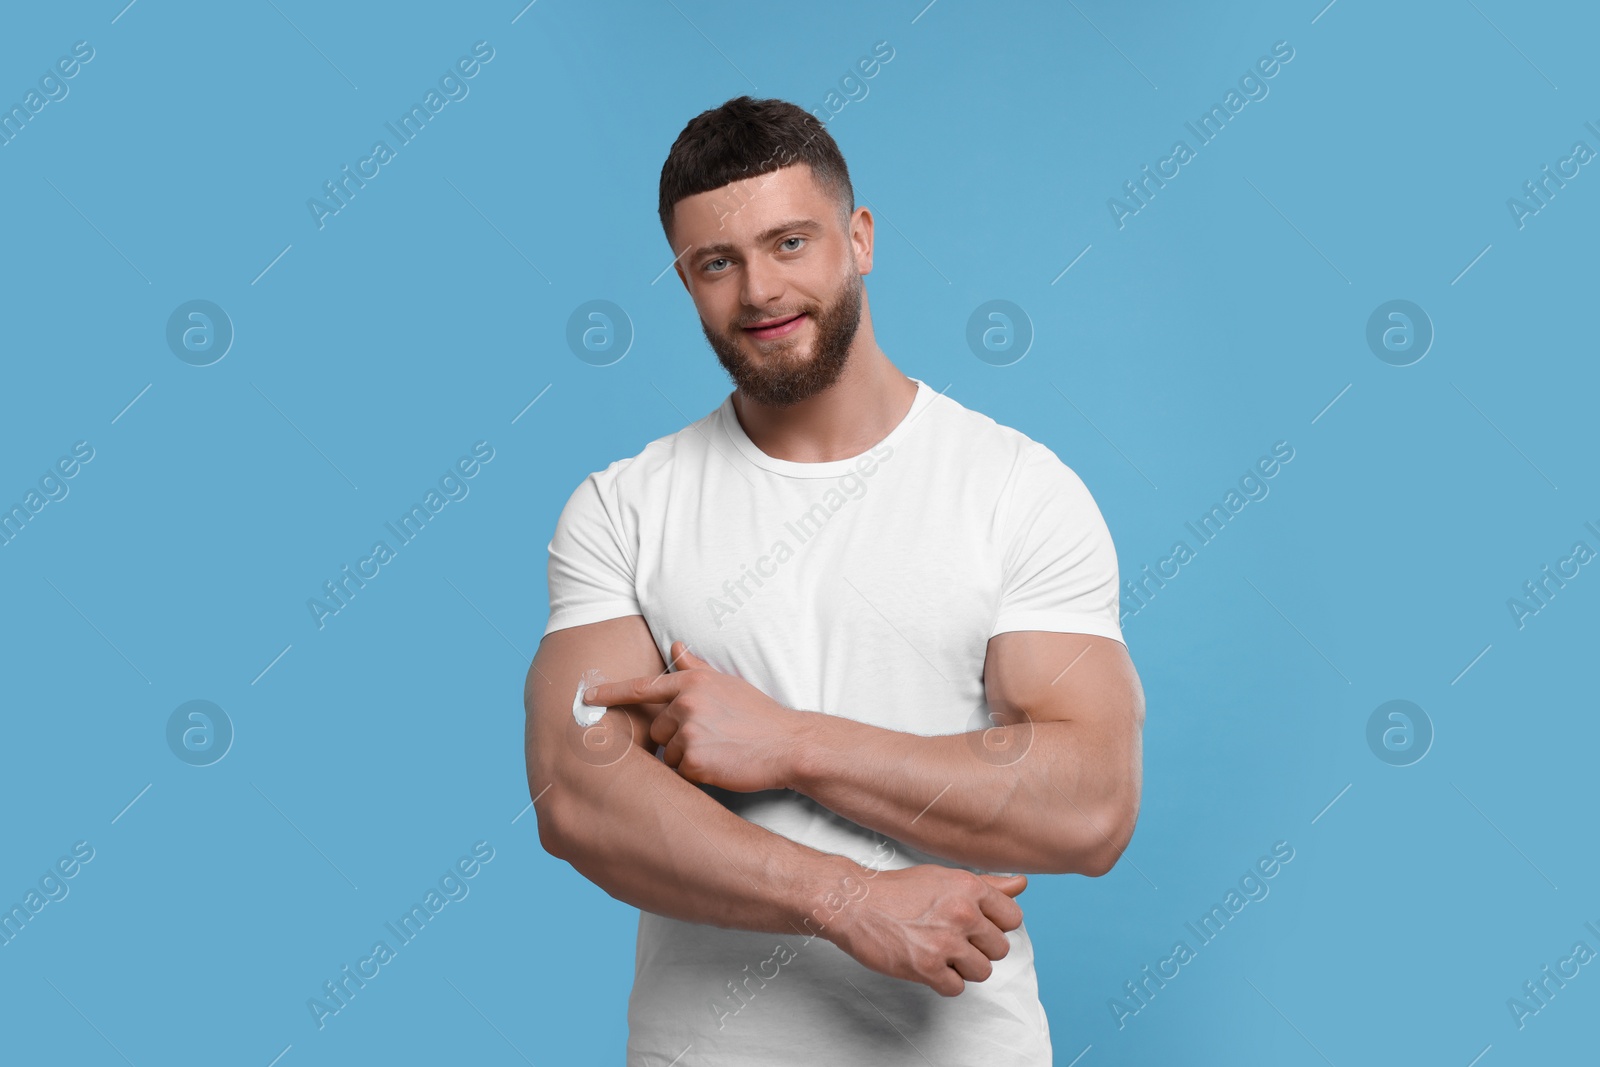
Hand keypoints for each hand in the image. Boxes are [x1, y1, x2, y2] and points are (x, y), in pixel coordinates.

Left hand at [581, 640, 808, 791]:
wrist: (788, 744)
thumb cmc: (759, 715)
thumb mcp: (727, 683)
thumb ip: (695, 667)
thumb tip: (674, 645)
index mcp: (692, 682)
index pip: (641, 688)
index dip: (610, 693)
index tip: (585, 698)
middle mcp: (687, 703)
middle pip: (657, 730)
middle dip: (677, 739)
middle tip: (712, 739)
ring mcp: (690, 731)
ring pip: (668, 754)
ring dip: (687, 758)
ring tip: (719, 751)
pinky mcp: (695, 761)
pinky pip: (680, 773)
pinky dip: (696, 775)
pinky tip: (721, 765)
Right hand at [825, 865, 1026, 996]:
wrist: (854, 903)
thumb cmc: (897, 890)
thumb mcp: (945, 878)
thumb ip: (987, 885)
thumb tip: (1022, 884)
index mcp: (969, 888)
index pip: (1012, 918)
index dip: (994, 925)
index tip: (976, 926)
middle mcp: (962, 913)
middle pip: (1000, 949)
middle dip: (979, 948)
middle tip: (952, 940)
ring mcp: (945, 942)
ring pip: (982, 972)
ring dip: (963, 968)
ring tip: (940, 953)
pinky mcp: (927, 968)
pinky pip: (956, 988)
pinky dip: (943, 982)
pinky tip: (927, 964)